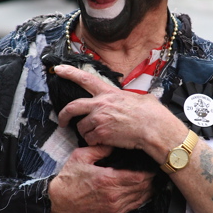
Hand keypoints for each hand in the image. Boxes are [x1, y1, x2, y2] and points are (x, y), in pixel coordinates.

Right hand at [48, 145, 154, 212]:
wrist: (57, 201)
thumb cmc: (68, 179)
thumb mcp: (81, 156)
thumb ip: (100, 149)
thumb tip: (114, 143)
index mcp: (108, 179)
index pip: (138, 177)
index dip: (148, 171)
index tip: (151, 165)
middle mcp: (114, 195)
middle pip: (143, 188)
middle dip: (151, 180)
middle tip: (155, 171)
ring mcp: (114, 207)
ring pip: (140, 199)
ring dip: (148, 190)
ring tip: (152, 180)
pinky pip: (133, 207)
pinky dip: (140, 199)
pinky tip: (142, 192)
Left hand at [53, 63, 167, 153]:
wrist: (154, 129)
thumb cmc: (151, 114)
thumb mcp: (139, 98)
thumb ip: (126, 99)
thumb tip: (131, 100)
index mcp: (109, 93)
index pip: (85, 79)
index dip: (69, 72)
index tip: (58, 69)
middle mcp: (101, 104)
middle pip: (72, 107)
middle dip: (63, 115)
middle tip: (62, 121)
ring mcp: (100, 119)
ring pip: (82, 127)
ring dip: (87, 133)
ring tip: (98, 135)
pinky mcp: (101, 134)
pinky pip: (90, 140)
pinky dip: (94, 143)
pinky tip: (104, 142)